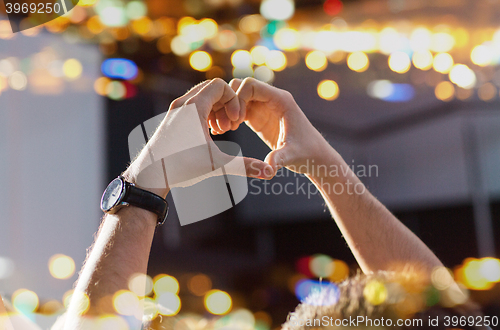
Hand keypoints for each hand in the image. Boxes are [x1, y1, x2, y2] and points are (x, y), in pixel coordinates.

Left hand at [124, 78, 273, 197]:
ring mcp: (174, 111)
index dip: (234, 101)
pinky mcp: (171, 119)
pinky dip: (205, 114)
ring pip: (201, 97)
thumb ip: (245, 166)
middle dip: (226, 104)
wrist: (150, 175)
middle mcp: (182, 104)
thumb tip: (270, 173)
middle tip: (231, 126)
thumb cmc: (181, 167)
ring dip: (216, 109)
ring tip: (221, 131)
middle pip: (212, 89)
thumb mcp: (217, 164)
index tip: (237, 121)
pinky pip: (192, 106)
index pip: (220, 86)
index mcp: (193, 107)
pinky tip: (209, 134)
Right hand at [220, 78, 333, 176]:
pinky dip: (229, 116)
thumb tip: (268, 169)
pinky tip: (226, 131)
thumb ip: (279, 158)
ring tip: (225, 129)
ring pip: (237, 96)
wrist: (314, 157)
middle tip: (227, 126)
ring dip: (228, 109)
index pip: (251, 85)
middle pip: (240, 86)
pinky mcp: (258, 117)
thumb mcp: (292, 156)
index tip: (236, 121)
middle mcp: (271, 99)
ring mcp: (263, 107)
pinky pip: (238, 108)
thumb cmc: (307, 154)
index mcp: (280, 100)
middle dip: (230, 103)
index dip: (238, 99)